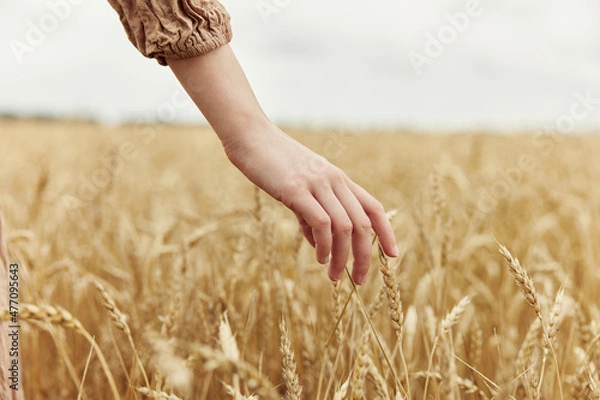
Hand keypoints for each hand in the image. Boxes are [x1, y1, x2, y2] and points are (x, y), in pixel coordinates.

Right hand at [165, 47, 397, 282]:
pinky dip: (325, 246)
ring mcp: (316, 184)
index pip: (373, 207)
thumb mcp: (298, 188)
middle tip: (358, 279)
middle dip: (364, 256)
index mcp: (338, 179)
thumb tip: (319, 244)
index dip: (387, 232)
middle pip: (363, 224)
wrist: (249, 135)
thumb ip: (310, 214)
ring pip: (346, 227)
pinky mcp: (296, 189)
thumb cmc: (271, 163)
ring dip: (343, 257)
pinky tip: (320, 258)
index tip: (392, 254)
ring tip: (335, 275)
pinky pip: (321, 223)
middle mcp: (334, 180)